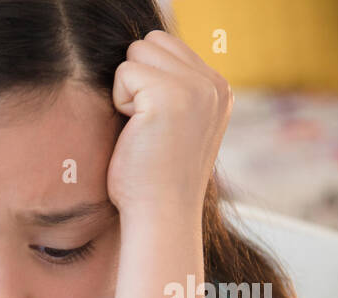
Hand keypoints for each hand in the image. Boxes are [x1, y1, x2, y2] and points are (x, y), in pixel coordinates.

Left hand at [106, 30, 232, 219]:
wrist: (160, 215)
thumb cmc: (154, 180)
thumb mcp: (175, 126)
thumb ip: (171, 90)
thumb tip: (138, 56)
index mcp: (218, 89)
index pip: (168, 47)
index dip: (145, 80)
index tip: (152, 122)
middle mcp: (214, 83)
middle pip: (152, 42)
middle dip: (136, 79)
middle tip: (143, 125)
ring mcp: (195, 87)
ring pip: (137, 52)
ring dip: (127, 90)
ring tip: (141, 128)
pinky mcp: (168, 95)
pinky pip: (124, 73)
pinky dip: (119, 103)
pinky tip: (135, 133)